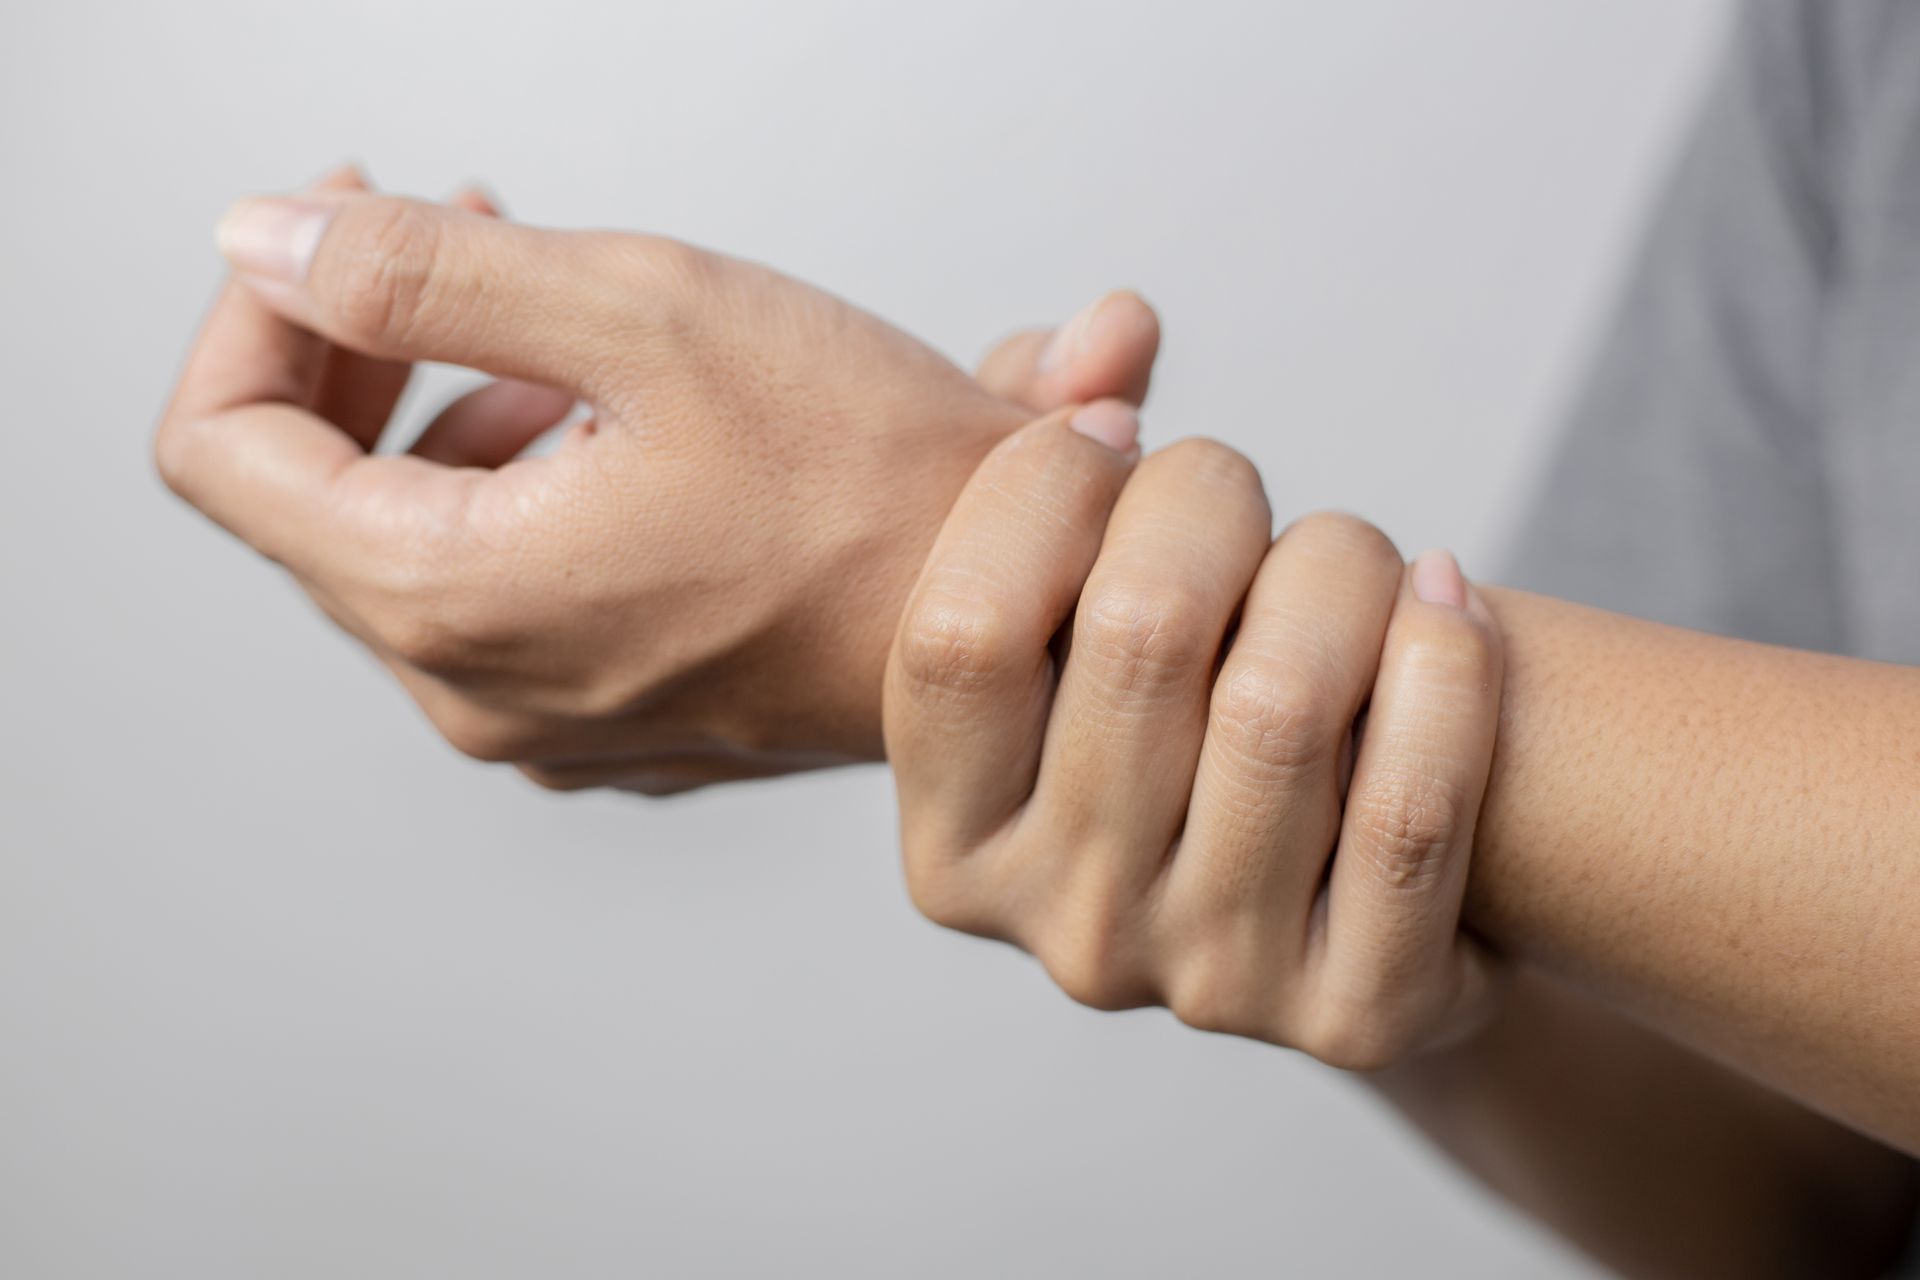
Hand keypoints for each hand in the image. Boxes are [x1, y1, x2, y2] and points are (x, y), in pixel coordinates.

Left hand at [155, 167, 1159, 792]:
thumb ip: (427, 274)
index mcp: (454, 597)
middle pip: (315, 498)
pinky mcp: (617, 715)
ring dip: (457, 407)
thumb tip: (269, 243)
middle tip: (449, 229)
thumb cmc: (878, 490)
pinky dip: (528, 485)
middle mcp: (480, 690)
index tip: (336, 228)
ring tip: (562, 332)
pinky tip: (619, 426)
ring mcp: (549, 717)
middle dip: (365, 343)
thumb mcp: (647, 316)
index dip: (256, 312)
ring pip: (419, 537)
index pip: (225, 450)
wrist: (1027, 622)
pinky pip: (510, 588)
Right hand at [883, 410, 1505, 1068]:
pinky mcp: (1355, 1014)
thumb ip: (1042, 431)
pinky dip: (1446, 662)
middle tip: (1238, 488)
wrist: (1337, 888)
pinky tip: (1445, 602)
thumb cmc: (1182, 708)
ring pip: (1282, 702)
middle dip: (1211, 494)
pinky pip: (1411, 804)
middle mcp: (1061, 931)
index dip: (1043, 485)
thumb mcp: (1070, 589)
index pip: (955, 629)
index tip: (1113, 437)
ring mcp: (1207, 984)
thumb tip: (1117, 333)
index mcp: (951, 844)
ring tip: (1349, 555)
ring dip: (1338, 563)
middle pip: (1135, 634)